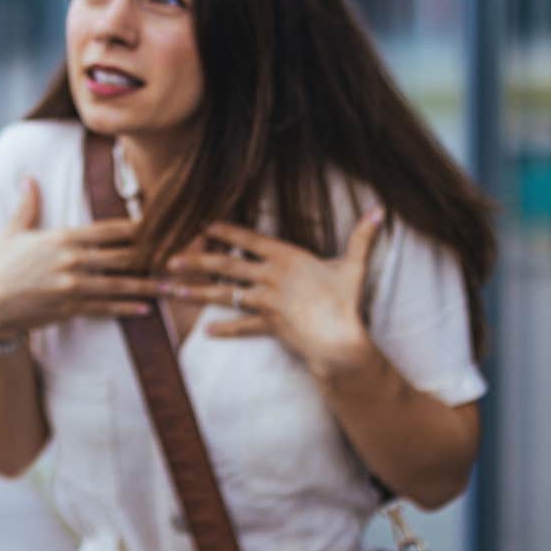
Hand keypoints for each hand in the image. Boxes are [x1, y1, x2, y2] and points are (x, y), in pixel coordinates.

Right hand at [0, 179, 161, 341]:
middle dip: (153, 257)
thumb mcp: (13, 232)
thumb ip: (28, 206)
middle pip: (122, 256)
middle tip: (180, 257)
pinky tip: (147, 309)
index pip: (108, 229)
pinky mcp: (69, 309)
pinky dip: (127, 309)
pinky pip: (105, 308)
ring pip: (119, 285)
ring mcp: (72, 286)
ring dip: (149, 286)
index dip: (137, 227)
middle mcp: (71, 261)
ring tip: (173, 288)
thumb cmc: (0, 266)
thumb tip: (30, 179)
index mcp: (62, 238)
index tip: (161, 225)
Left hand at [161, 208, 385, 380]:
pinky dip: (225, 330)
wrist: (341, 340)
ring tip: (173, 290)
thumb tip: (380, 210)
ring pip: (225, 295)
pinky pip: (242, 327)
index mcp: (286, 257)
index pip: (249, 239)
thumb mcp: (353, 266)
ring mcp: (266, 302)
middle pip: (226, 266)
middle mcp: (270, 278)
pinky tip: (207, 332)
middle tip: (170, 259)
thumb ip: (362, 238)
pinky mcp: (268, 326)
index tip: (202, 225)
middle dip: (197, 261)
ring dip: (197, 292)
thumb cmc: (347, 302)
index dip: (225, 230)